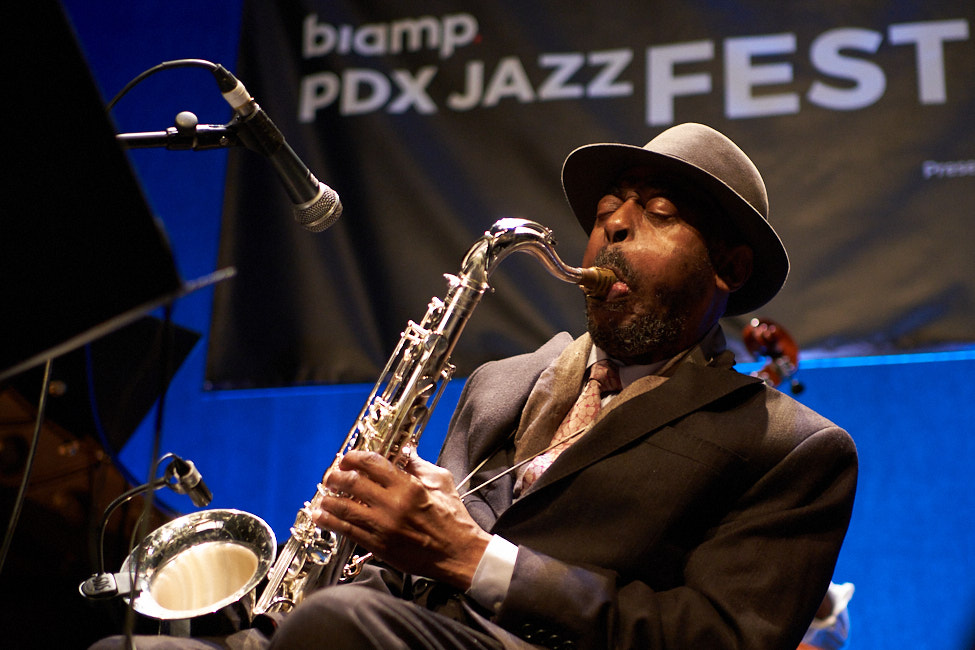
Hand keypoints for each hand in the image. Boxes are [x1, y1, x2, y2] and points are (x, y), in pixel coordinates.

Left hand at [313, 450, 491, 589]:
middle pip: (352, 484)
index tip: (346, 458)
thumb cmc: (453, 518)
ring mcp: (383, 527)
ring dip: (328, 499)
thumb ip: (419, 466)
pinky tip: (321, 516)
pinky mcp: (378, 546)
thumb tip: (404, 452)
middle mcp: (392, 505)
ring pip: (344, 508)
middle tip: (330, 476)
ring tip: (323, 495)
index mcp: (408, 487)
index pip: (372, 464)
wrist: (458, 553)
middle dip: (336, 476)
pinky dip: (330, 523)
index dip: (354, 458)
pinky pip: (348, 532)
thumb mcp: (442, 483)